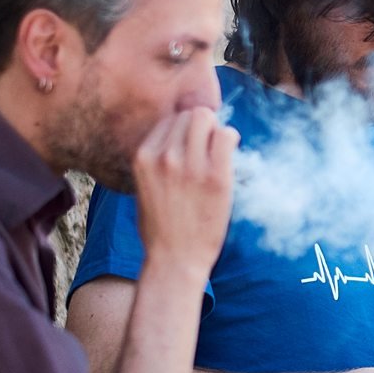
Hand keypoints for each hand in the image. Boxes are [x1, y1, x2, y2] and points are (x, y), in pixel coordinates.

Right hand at [132, 108, 238, 276]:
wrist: (174, 258)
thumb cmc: (161, 227)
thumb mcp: (144, 186)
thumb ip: (157, 160)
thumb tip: (179, 135)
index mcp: (142, 157)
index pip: (169, 119)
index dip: (184, 129)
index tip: (192, 144)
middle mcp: (164, 156)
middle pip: (190, 114)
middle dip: (203, 125)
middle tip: (208, 146)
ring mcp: (190, 165)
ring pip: (208, 119)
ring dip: (217, 131)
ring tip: (218, 152)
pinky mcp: (215, 176)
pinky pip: (227, 136)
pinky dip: (231, 139)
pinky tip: (229, 155)